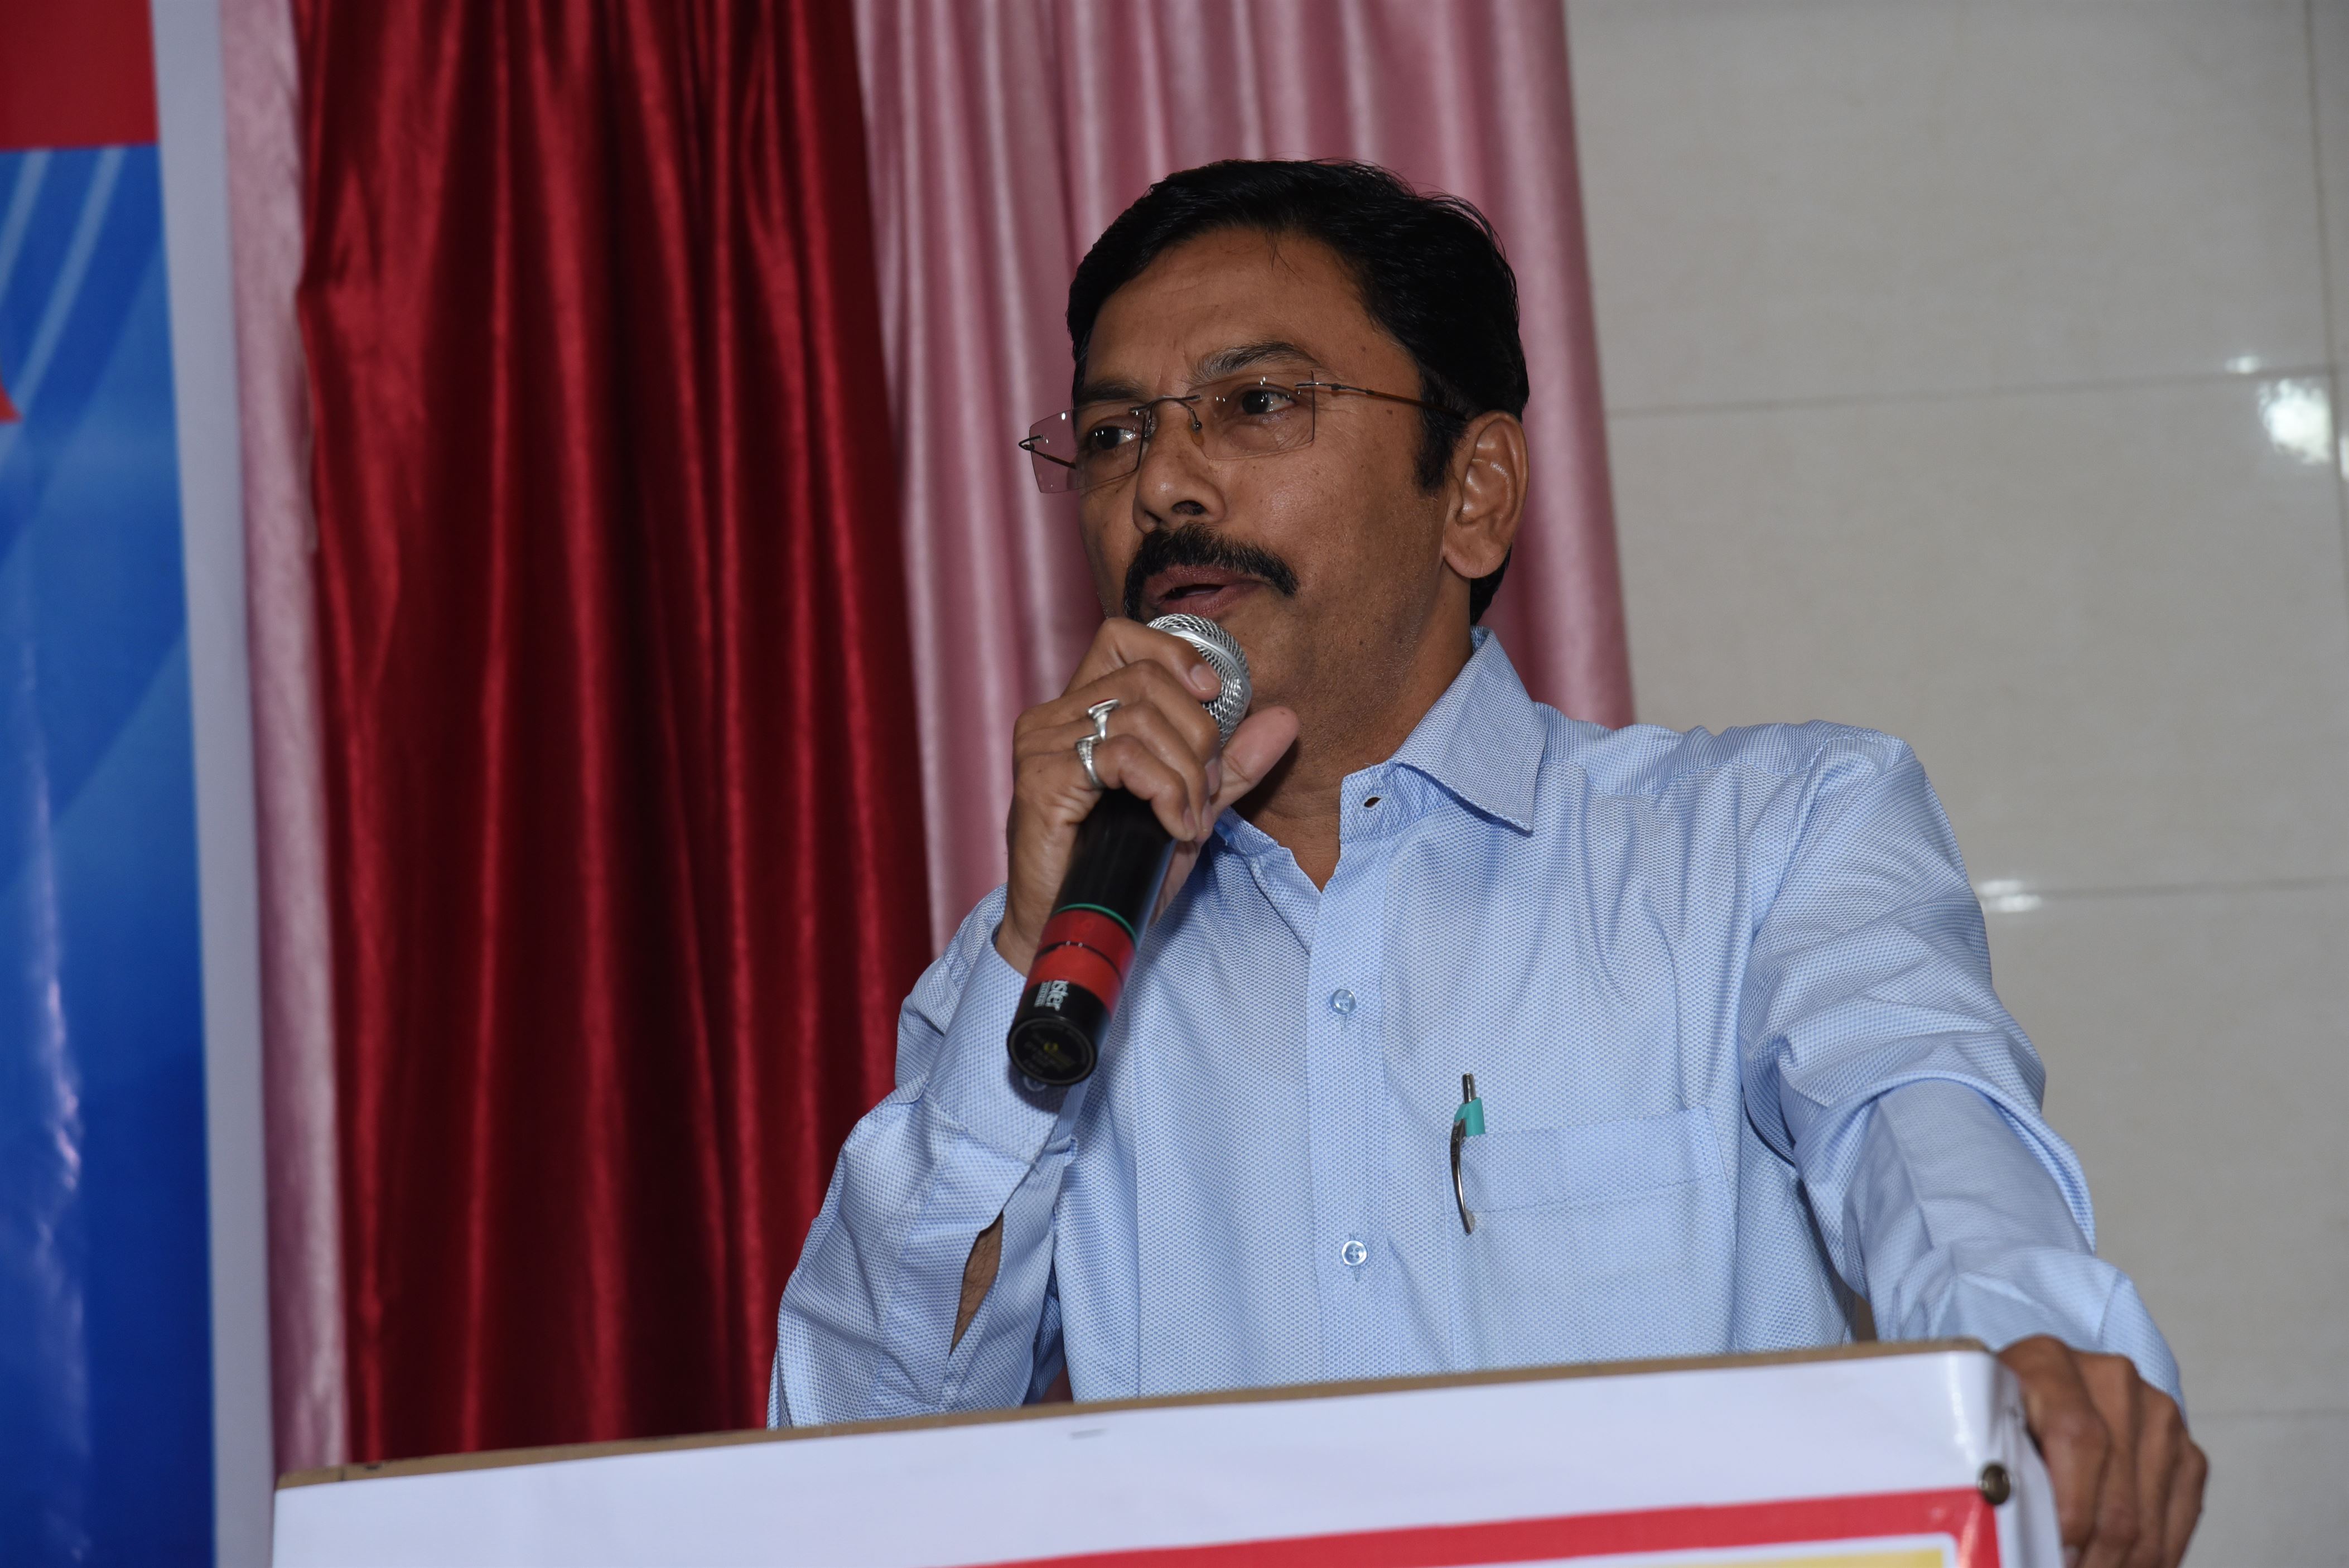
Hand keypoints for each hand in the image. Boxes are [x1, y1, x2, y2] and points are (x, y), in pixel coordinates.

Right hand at [996, 618, 1297, 972]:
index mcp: (1080, 710)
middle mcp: (1054, 716)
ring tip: (1189, 818)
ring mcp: (1043, 744)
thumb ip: (1231, 763)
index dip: (1176, 655)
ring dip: (1186, 773)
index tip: (1212, 695)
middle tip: (1205, 790)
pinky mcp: (1042, 779)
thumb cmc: (1120, 867)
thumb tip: (1285, 718)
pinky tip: (1171, 826)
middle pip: (1148, 678)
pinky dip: (1165, 791)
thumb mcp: (1188, 807)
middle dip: (1198, 733)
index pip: (1123, 637)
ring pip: (1141, 717)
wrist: (1073, 928)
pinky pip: (1124, 757)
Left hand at [1998, 1336, 2205, 1567]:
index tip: (2056, 1554)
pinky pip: (2182, 1518)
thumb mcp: (1985, 1427)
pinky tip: (2127, 1566)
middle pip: (2115, 1493)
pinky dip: (2156, 1556)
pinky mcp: (2186, 1448)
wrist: (2040, 1389)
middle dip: (2092, 1556)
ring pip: (2147, 1517)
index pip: (2077, 1438)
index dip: (2070, 1508)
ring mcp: (2158, 1413)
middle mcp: (2112, 1379)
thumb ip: (1999, 1467)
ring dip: (2122, 1563)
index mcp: (2050, 1362)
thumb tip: (2012, 1534)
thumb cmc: (2002, 1415)